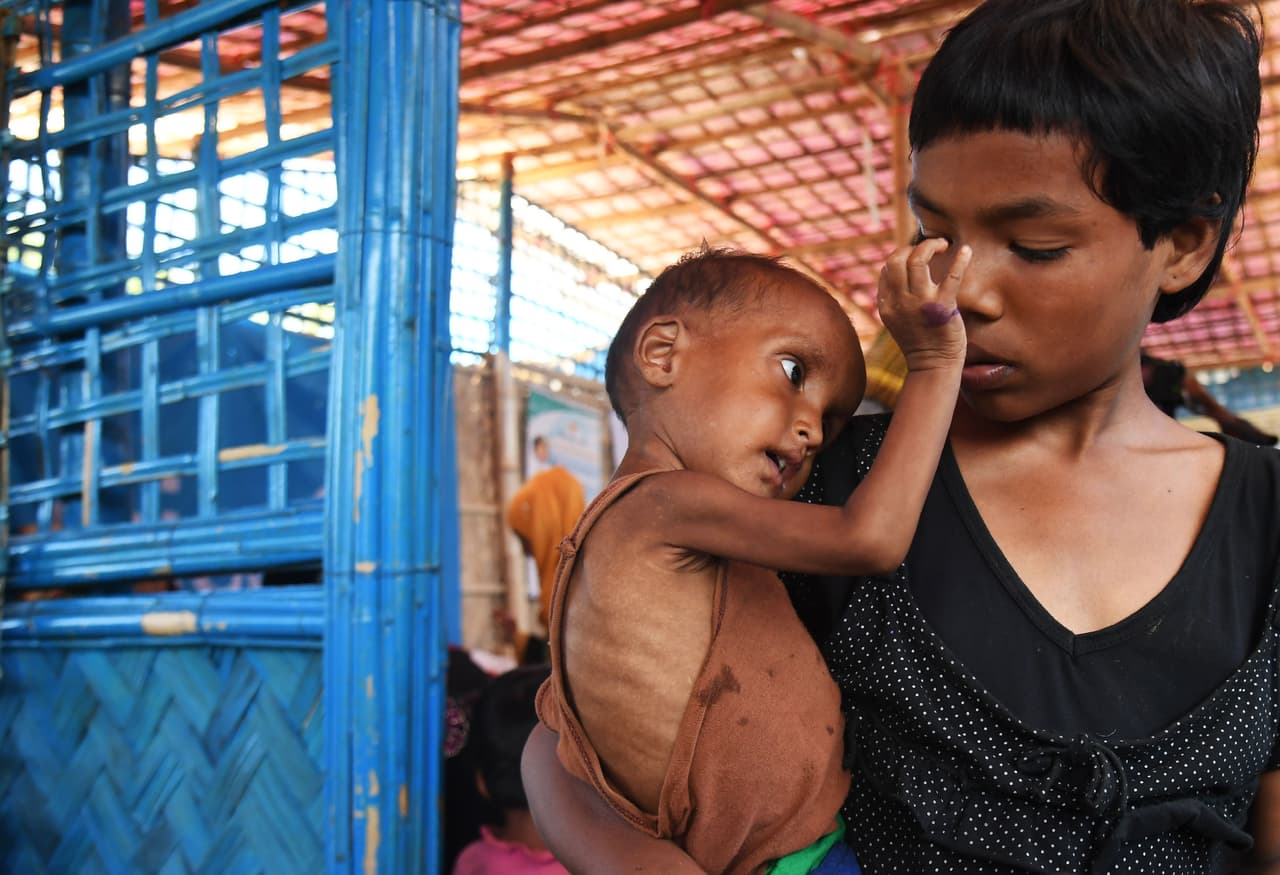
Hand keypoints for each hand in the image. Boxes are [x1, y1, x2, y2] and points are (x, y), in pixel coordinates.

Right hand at [877, 238, 968, 371]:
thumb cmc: (919, 341)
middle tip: (931, 248)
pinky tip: (967, 251)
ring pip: (918, 260)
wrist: (932, 365)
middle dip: (914, 246)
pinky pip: (951, 276)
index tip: (917, 257)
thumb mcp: (896, 318)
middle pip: (897, 259)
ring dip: (931, 246)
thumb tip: (903, 270)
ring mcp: (920, 303)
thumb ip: (896, 297)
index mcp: (887, 303)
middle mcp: (900, 301)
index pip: (888, 268)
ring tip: (943, 245)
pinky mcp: (942, 307)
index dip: (902, 256)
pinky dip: (960, 260)